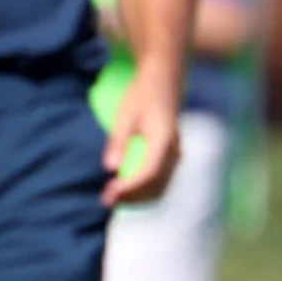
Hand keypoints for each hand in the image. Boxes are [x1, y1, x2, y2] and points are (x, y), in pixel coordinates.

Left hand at [101, 91, 182, 206]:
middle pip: (156, 185)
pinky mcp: (172, 157)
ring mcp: (176, 155)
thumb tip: (110, 168)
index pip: (149, 172)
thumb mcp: (125, 114)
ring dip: (137, 196)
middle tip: (105, 200)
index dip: (130, 187)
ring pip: (160, 187)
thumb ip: (118, 141)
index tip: (109, 193)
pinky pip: (161, 181)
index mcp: (164, 139)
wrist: (164, 80)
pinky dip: (144, 190)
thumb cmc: (142, 95)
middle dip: (131, 197)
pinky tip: (125, 189)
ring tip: (112, 197)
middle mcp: (175, 151)